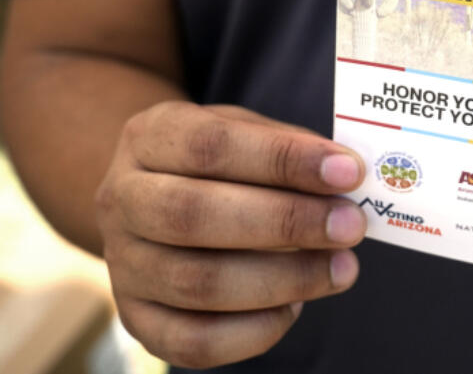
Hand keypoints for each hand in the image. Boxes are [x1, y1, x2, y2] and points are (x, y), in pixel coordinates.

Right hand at [94, 102, 367, 367]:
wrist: (149, 198)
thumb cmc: (214, 161)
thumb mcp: (242, 130)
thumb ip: (288, 147)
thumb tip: (346, 175)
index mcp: (149, 137)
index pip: (211, 144)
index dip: (283, 160)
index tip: (347, 173)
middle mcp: (121, 200)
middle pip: (194, 216)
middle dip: (286, 223)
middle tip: (350, 227)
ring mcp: (123, 265)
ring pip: (197, 283)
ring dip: (283, 278)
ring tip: (341, 269)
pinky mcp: (137, 320)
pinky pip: (192, 342)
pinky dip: (254, 330)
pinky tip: (295, 307)